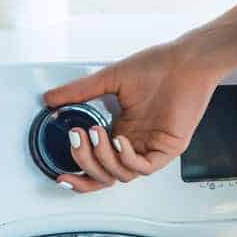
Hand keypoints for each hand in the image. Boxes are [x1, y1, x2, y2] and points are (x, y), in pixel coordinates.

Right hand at [43, 41, 223, 192]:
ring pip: (121, 174)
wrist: (185, 61)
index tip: (61, 173)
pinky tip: (119, 141)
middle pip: (104, 175)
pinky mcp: (168, 149)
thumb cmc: (157, 67)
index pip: (97, 166)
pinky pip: (144, 167)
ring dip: (104, 157)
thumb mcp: (109, 80)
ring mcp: (150, 149)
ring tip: (96, 133)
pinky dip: (128, 158)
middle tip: (77, 139)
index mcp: (120, 132)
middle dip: (86, 162)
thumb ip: (79, 92)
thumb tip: (51, 99)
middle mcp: (134, 144)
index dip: (79, 174)